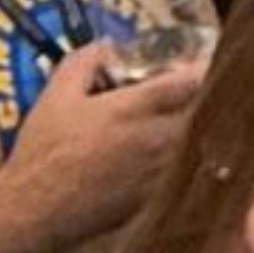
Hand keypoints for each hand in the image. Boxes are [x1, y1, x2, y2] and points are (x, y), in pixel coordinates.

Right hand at [1, 42, 199, 245]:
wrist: (42, 206)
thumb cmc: (47, 150)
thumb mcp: (56, 94)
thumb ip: (83, 63)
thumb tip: (107, 46)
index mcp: (137, 108)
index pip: (194, 80)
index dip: (204, 70)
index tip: (202, 66)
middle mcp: (163, 138)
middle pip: (210, 112)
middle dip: (211, 99)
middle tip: (199, 94)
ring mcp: (171, 170)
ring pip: (209, 142)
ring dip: (207, 129)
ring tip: (195, 123)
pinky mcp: (170, 196)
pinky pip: (198, 172)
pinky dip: (199, 159)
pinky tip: (183, 155)